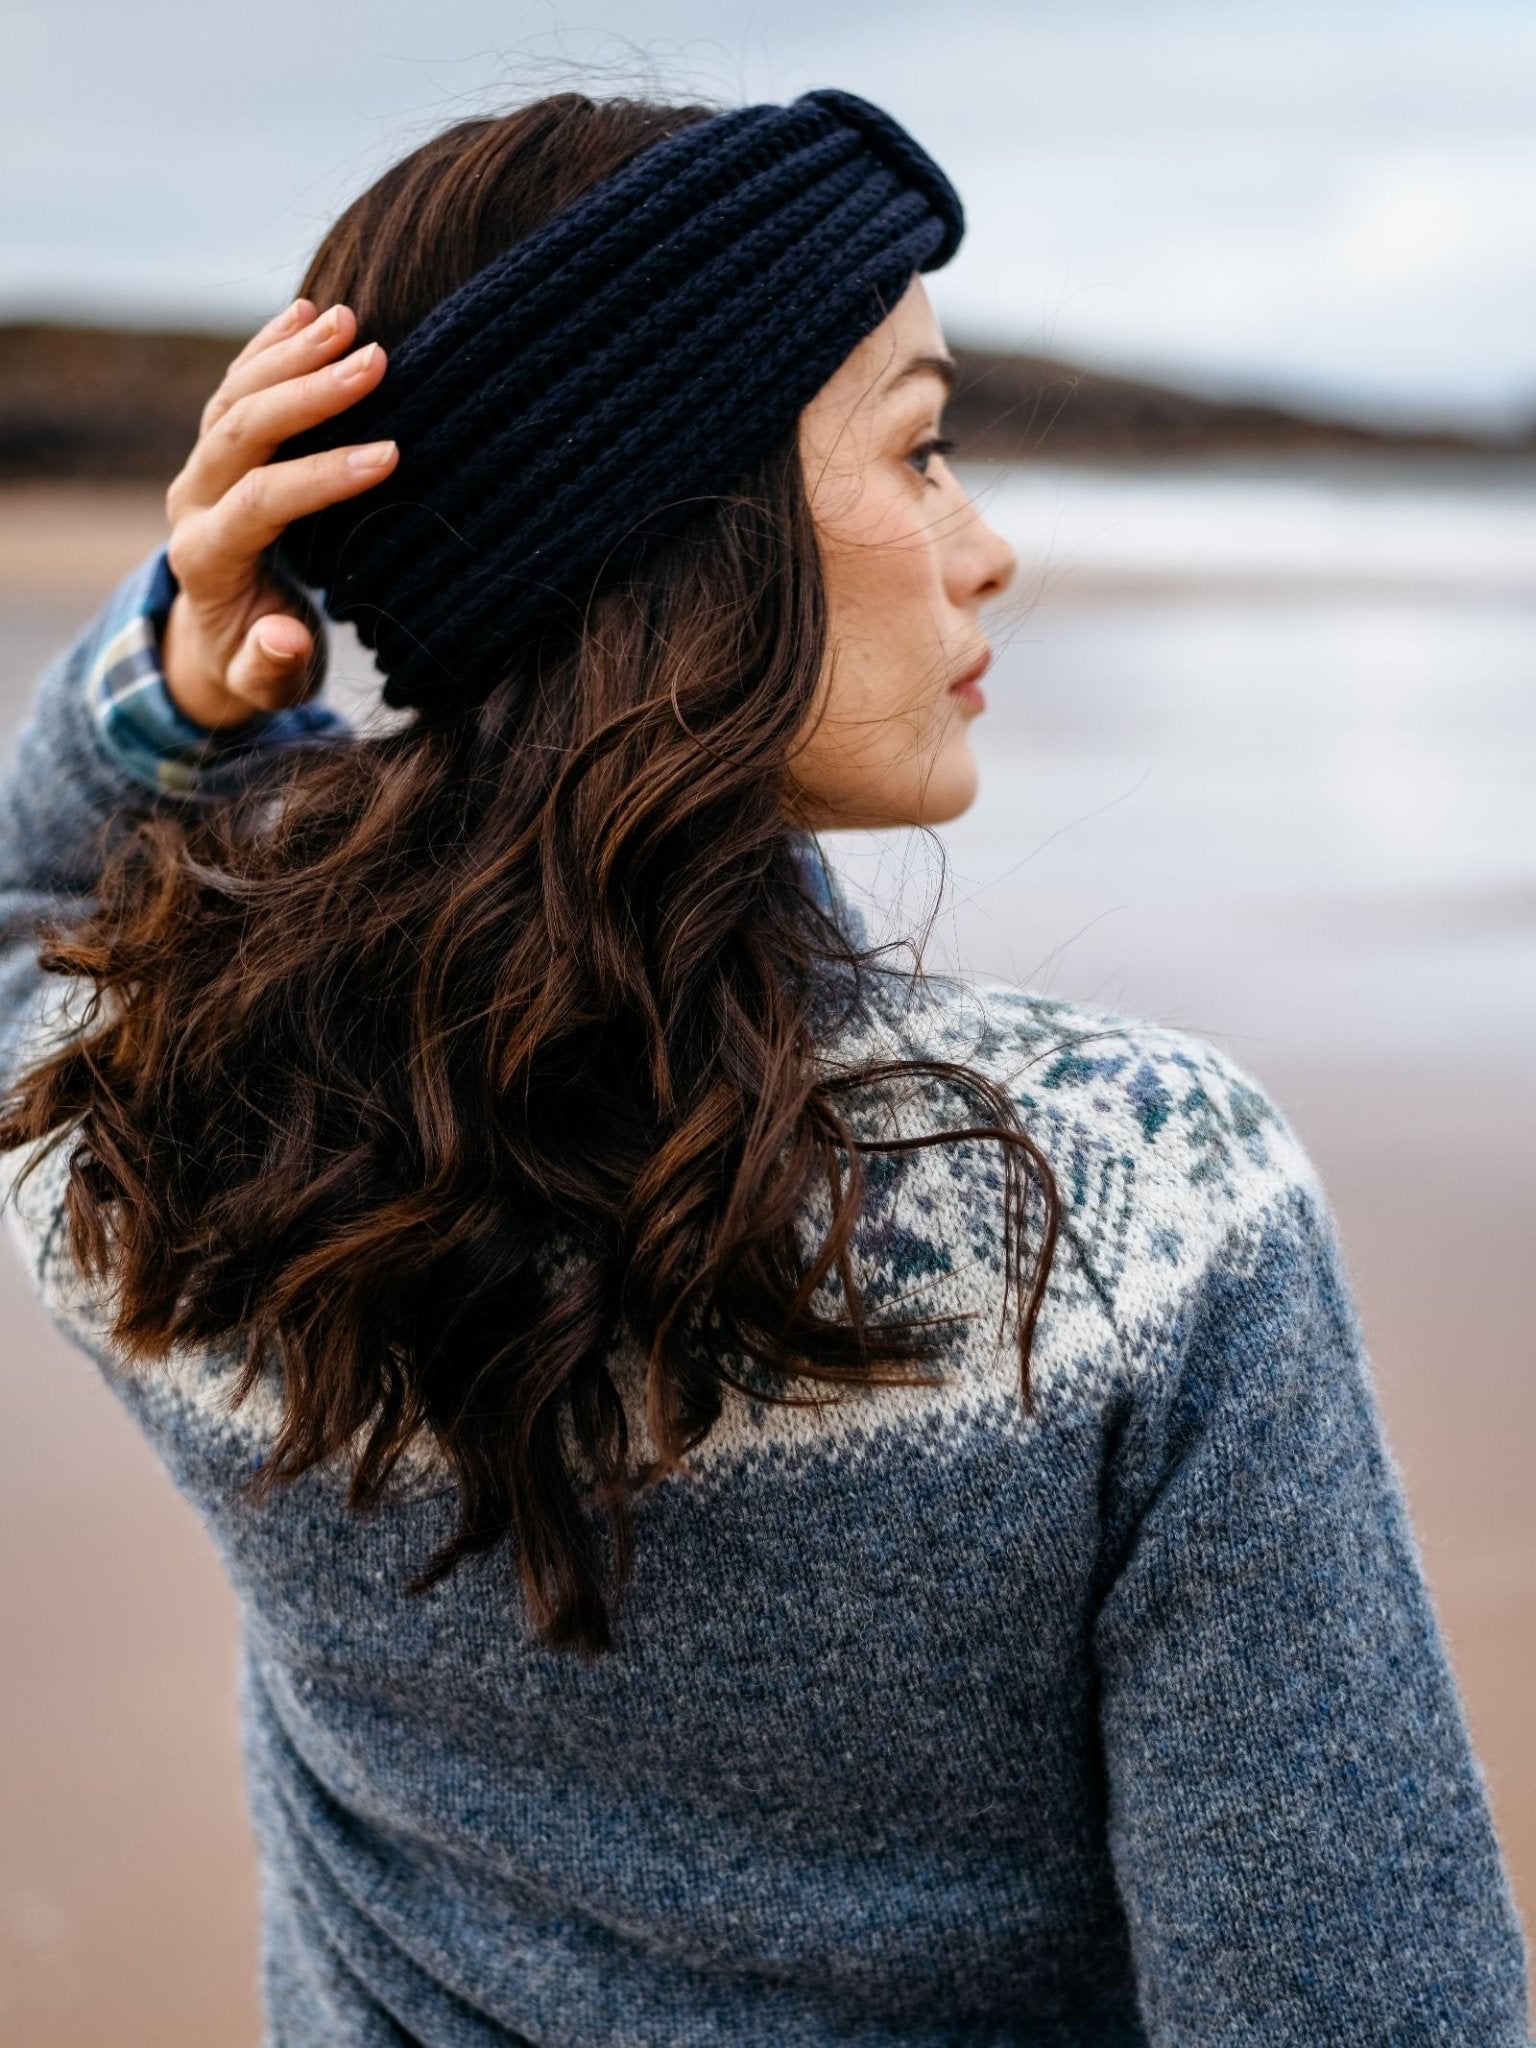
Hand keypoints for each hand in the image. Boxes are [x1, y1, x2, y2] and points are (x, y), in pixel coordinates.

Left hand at [159, 298, 399, 729]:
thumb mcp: (265, 686)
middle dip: (310, 394)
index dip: (322, 476)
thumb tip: (283, 639)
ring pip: (235, 396)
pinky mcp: (216, 451)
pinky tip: (308, 313)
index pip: (260, 500)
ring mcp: (200, 470)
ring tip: (352, 324)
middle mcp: (192, 502)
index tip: (391, 457)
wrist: (216, 643)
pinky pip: (235, 385)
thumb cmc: (254, 666)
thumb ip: (271, 667)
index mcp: (205, 558)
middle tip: (378, 362)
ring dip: (293, 355)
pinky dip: (270, 347)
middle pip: (241, 430)